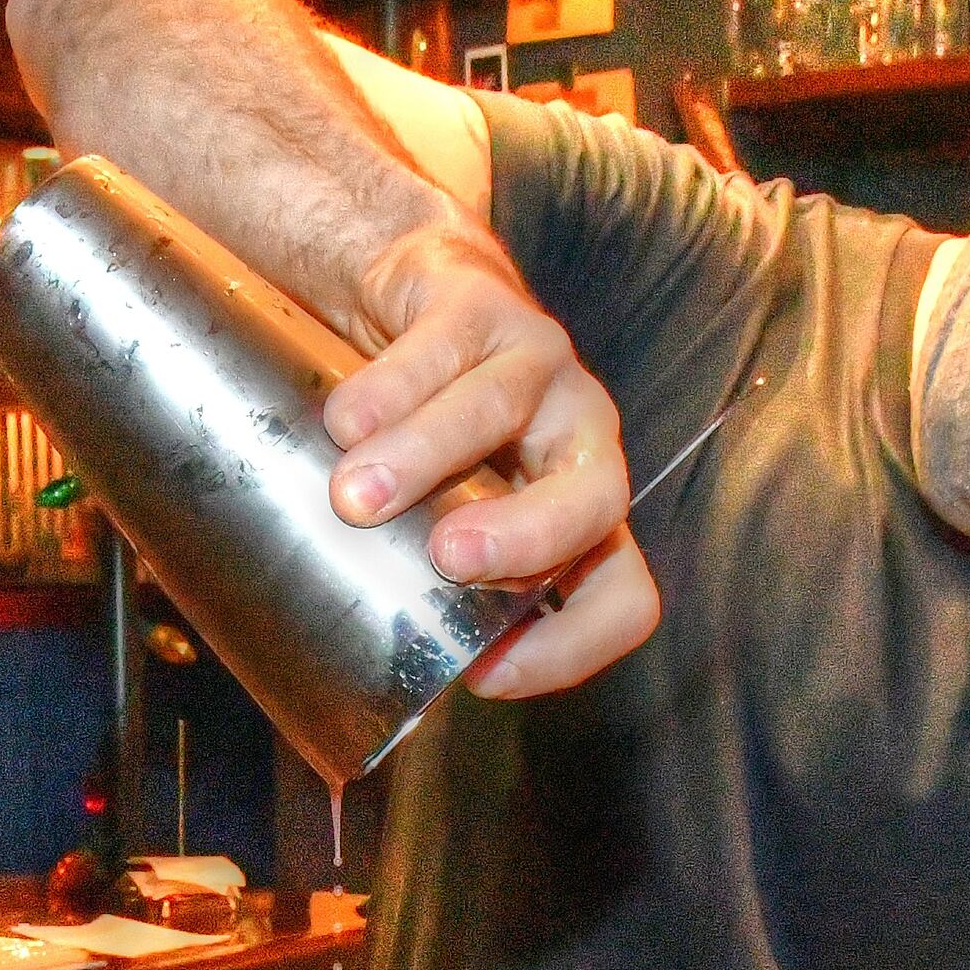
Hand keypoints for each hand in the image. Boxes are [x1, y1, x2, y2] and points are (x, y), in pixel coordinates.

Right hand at [320, 218, 655, 697]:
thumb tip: (368, 662)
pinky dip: (390, 389)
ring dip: (427, 458)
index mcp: (581, 515)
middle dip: (524, 537)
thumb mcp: (438, 514)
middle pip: (594, 500)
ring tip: (354, 495)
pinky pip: (447, 345)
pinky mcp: (484, 305)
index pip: (624, 596)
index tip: (484, 673)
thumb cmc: (427, 432)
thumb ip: (422, 579)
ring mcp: (541, 367)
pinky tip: (344, 421)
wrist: (412, 296)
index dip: (574, 647)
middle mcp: (580, 441)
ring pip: (500, 409)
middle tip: (445, 559)